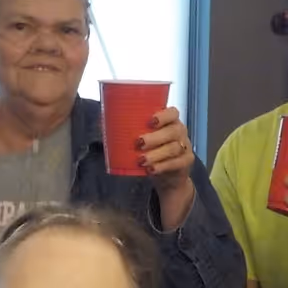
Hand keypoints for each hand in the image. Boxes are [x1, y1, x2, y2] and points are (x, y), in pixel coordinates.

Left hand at [138, 107, 197, 221]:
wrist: (168, 175)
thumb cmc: (152, 150)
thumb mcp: (143, 137)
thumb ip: (128, 129)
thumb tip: (101, 122)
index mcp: (170, 121)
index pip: (173, 112)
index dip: (163, 115)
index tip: (150, 121)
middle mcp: (180, 131)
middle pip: (173, 131)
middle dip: (155, 137)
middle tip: (138, 143)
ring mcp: (185, 147)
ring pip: (173, 148)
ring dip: (156, 154)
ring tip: (141, 160)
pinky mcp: (185, 162)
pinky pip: (176, 163)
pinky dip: (162, 166)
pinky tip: (151, 170)